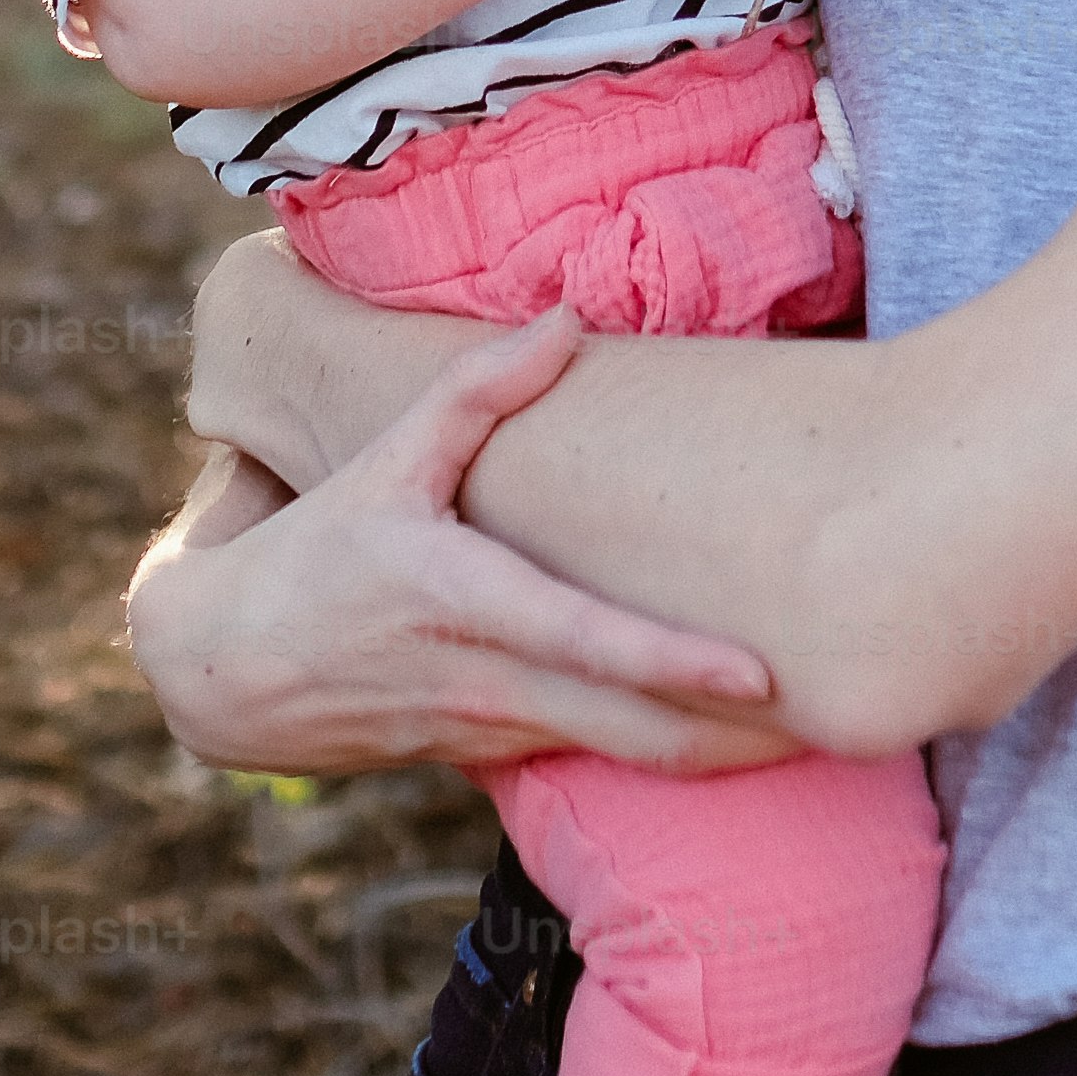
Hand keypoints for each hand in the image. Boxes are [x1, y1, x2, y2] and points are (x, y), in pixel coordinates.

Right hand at [119, 312, 802, 777]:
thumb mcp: (381, 466)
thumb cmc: (310, 554)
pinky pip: (600, 756)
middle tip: (852, 716)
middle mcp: (490, 680)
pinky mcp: (495, 753)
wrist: (224, 675)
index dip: (676, 664)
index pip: (589, 645)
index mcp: (465, 604)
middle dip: (744, 734)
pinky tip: (744, 744)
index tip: (760, 672)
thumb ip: (474, 394)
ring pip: (628, 755)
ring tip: (831, 733)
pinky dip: (671, 754)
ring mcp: (497, 729)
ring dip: (722, 754)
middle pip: (638, 728)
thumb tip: (564, 319)